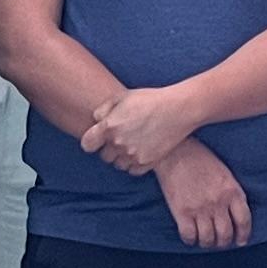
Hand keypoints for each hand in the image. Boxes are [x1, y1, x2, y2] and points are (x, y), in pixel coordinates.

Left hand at [81, 82, 203, 176]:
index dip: (91, 142)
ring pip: (118, 165)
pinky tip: (142, 150)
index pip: (87, 145)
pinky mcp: (146, 163)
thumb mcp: (123, 96)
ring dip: (122, 157)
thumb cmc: (150, 99)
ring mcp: (132, 155)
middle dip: (110, 148)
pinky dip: (135, 163)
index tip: (97, 139)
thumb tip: (96, 121)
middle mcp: (118, 143)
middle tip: (122, 138)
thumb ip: (103, 109)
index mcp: (109, 127)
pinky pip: (132, 170)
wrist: (179, 109)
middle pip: (104, 156)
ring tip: (133, 144)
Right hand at [156, 138, 250, 249]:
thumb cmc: (200, 158)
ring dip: (207, 243)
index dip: (243, 235)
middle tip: (220, 242)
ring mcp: (200, 208)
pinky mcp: (181, 212)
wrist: (176, 151)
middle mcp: (218, 202)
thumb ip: (231, 193)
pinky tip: (191, 237)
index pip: (244, 220)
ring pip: (208, 239)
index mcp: (232, 191)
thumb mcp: (225, 173)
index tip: (241, 241)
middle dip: (224, 242)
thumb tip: (233, 213)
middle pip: (226, 234)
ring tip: (205, 240)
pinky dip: (190, 241)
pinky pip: (189, 236)